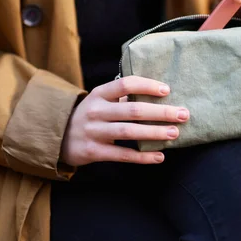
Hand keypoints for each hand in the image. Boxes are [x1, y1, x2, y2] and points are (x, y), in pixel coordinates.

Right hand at [61, 76, 189, 166]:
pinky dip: (142, 157)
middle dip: (161, 112)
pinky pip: (122, 155)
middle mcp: (96, 111)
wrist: (57, 137)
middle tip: (183, 114)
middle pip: (133, 110)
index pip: (125, 84)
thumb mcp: (99, 100)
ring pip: (129, 132)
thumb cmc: (89, 115)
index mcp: (99, 94)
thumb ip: (121, 96)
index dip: (147, 86)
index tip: (167, 90)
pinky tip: (159, 156)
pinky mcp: (94, 151)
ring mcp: (94, 132)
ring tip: (175, 133)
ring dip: (155, 133)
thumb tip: (156, 92)